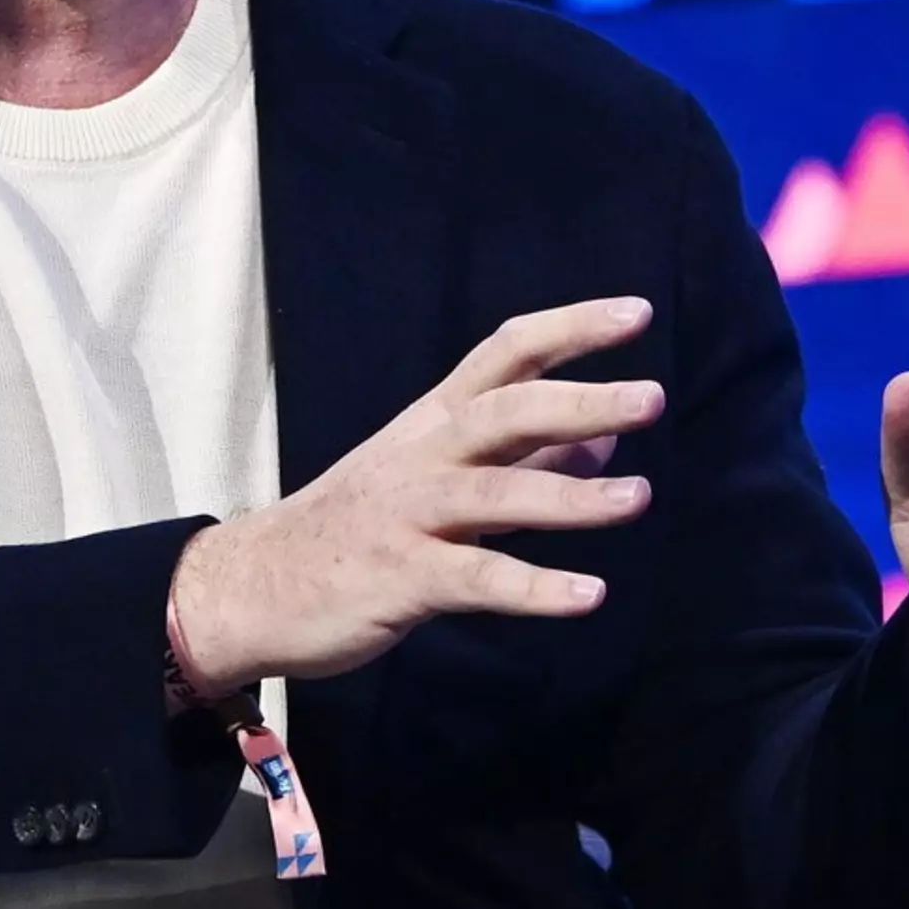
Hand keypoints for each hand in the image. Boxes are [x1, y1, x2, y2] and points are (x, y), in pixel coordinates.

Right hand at [169, 298, 664, 687]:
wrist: (255, 586)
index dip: (571, 329)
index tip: (637, 314)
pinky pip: (476, 581)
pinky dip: (535, 588)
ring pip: (495, 494)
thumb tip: (608, 435)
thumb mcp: (440, 477)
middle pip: (505, 411)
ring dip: (571, 497)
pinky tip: (589, 595)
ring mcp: (409, 515)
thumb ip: (526, 459)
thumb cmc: (360, 527)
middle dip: (580, 400)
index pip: (507, 354)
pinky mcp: (401, 578)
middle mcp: (424, 456)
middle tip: (652, 395)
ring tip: (639, 497)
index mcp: (435, 421)